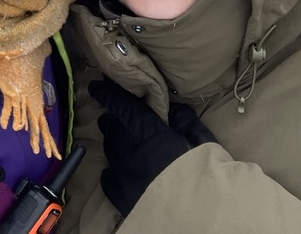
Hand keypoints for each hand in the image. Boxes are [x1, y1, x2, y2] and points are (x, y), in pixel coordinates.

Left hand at [89, 77, 214, 216]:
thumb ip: (185, 120)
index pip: (121, 106)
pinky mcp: (119, 195)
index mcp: (148, 132)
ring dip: (114, 142)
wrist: (198, 214)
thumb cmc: (203, 172)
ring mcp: (121, 173)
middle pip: (111, 127)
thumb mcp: (202, 140)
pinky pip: (108, 175)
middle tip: (118, 117)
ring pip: (109, 149)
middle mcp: (129, 149)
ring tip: (124, 143)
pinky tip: (121, 169)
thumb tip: (172, 108)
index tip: (97, 86)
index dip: (108, 94)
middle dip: (112, 118)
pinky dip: (113, 169)